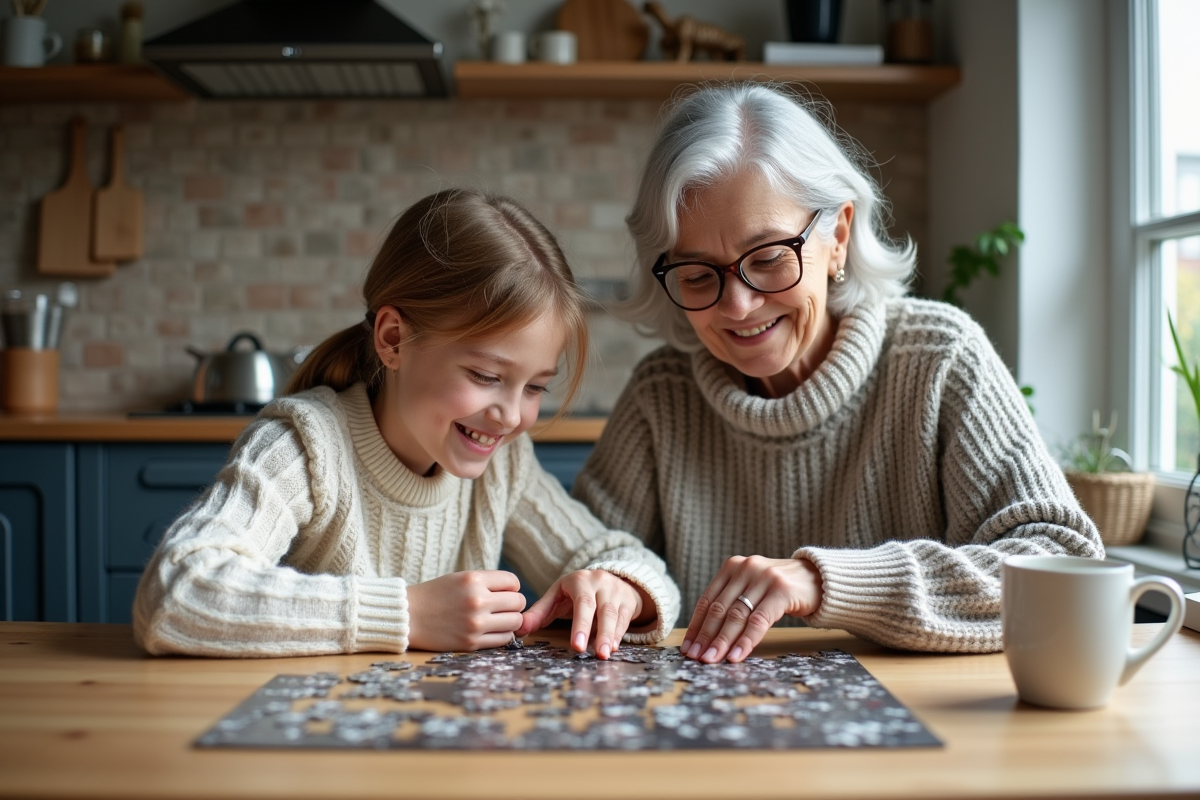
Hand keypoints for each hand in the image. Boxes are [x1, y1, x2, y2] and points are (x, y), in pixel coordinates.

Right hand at [406, 570, 525, 651]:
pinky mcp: (471, 643)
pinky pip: (503, 639)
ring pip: (516, 622)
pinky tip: (491, 631)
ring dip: (510, 621)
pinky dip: (502, 635)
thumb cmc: (434, 595)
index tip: (503, 592)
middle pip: (518, 602)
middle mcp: (477, 601)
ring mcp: (475, 624)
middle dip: (514, 605)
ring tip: (498, 620)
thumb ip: (487, 583)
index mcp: (473, 580)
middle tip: (502, 608)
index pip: (513, 582)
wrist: (407, 617)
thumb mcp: (459, 578)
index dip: (511, 587)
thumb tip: (515, 593)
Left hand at [516, 570, 650, 659]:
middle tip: (597, 655)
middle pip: (602, 610)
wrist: (608, 578)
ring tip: (604, 655)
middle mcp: (601, 583)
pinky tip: (612, 648)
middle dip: (600, 633)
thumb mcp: (557, 597)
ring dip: (611, 637)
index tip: (576, 645)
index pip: (582, 603)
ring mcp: (617, 591)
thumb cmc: (576, 591)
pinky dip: (619, 635)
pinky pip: (624, 620)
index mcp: (580, 581)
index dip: (580, 624)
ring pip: (615, 616)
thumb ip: (539, 613)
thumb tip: (518, 630)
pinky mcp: (628, 601)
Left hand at [682, 556, 821, 663]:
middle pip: (719, 609)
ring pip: (736, 616)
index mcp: (732, 567)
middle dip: (706, 637)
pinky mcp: (781, 590)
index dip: (696, 626)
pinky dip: (745, 641)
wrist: (820, 579)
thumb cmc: (782, 590)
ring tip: (711, 660)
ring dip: (722, 641)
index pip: (707, 600)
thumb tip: (708, 638)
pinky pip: (759, 620)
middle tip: (696, 658)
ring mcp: (764, 577)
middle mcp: (745, 568)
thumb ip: (733, 603)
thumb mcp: (753, 589)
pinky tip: (736, 656)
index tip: (688, 647)